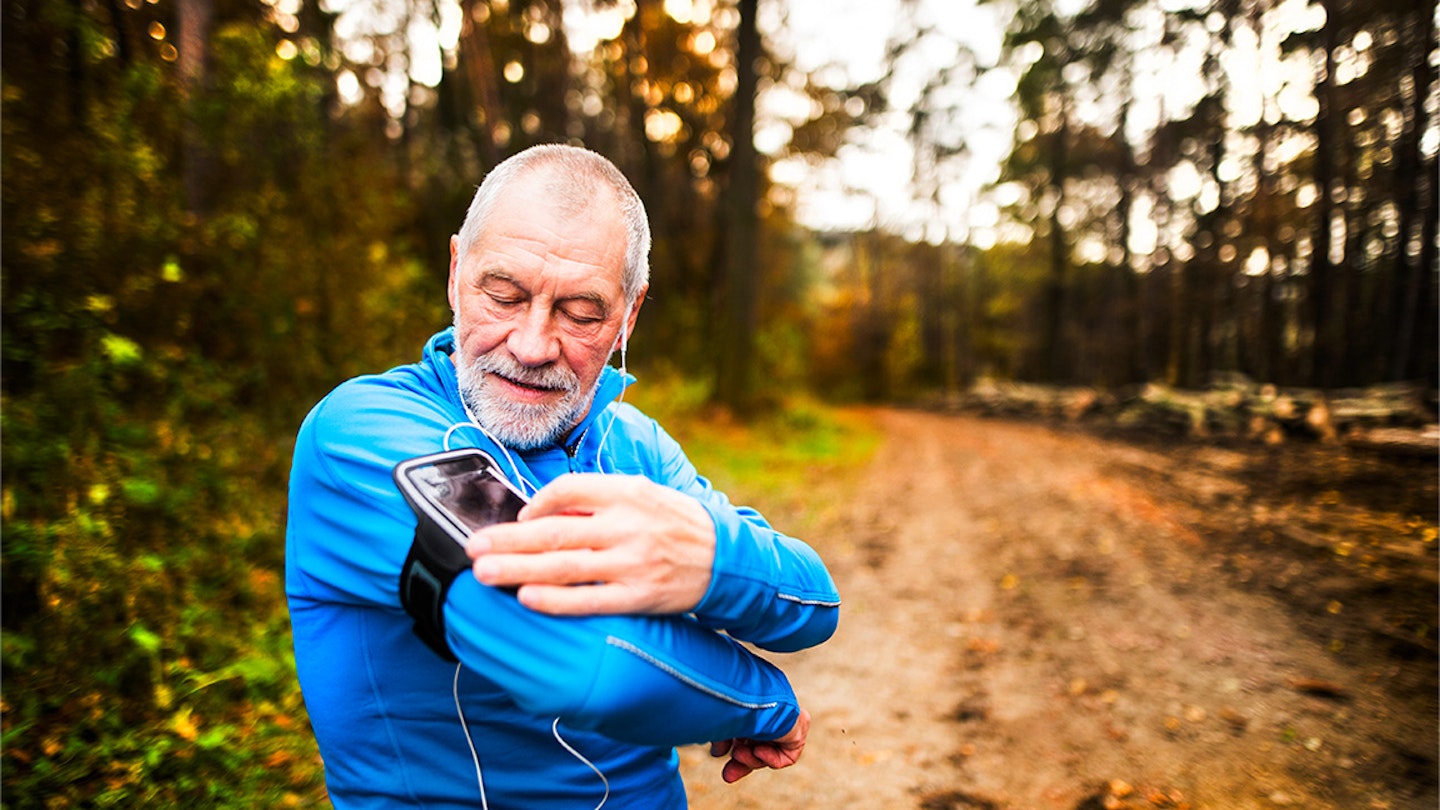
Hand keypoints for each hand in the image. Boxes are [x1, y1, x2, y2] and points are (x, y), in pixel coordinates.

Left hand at [465, 473, 714, 614]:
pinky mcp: (638, 595)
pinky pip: (588, 599)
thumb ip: (596, 500)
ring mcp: (632, 562)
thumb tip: (542, 512)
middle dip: (509, 540)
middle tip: (473, 548)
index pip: (568, 490)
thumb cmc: (672, 522)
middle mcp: (626, 525)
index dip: (535, 504)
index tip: (516, 518)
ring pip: (564, 566)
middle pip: (555, 532)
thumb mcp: (641, 494)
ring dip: (519, 569)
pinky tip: (526, 597)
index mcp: (626, 492)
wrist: (723, 556)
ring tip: (485, 573)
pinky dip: (555, 599)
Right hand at [710, 709, 809, 783]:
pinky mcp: (797, 734)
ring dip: (751, 759)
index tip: (717, 756)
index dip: (733, 748)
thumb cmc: (735, 702)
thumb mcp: (726, 723)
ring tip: (738, 753)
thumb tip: (717, 754)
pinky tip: (758, 750)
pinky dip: (769, 758)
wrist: (753, 697)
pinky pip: (784, 757)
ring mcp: (786, 725)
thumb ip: (723, 738)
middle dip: (742, 763)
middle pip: (758, 747)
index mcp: (756, 707)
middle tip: (728, 775)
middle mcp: (772, 715)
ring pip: (768, 753)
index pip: (747, 733)